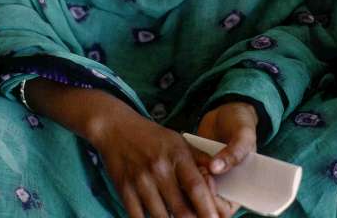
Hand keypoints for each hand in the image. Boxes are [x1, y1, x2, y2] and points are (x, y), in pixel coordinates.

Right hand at [91, 99, 219, 217]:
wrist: (116, 128)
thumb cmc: (152, 136)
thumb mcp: (178, 140)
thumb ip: (199, 158)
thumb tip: (220, 174)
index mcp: (176, 155)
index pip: (196, 187)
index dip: (207, 208)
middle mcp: (159, 169)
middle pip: (181, 209)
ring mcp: (141, 181)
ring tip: (177, 217)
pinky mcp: (125, 191)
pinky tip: (158, 216)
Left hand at [195, 102, 258, 217]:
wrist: (226, 112)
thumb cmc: (240, 125)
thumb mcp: (243, 135)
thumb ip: (235, 152)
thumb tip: (216, 168)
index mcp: (238, 188)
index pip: (224, 210)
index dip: (214, 202)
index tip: (209, 180)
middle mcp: (221, 188)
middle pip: (205, 206)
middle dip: (199, 191)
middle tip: (200, 169)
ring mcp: (206, 179)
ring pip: (191, 195)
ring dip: (188, 184)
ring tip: (194, 163)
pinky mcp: (193, 168)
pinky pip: (184, 178)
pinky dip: (181, 172)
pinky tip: (185, 158)